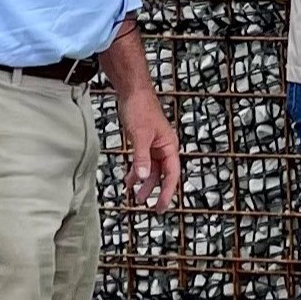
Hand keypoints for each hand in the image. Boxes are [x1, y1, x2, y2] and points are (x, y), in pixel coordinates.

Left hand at [119, 91, 181, 211]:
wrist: (132, 92)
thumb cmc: (140, 108)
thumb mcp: (140, 135)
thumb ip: (142, 158)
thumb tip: (145, 178)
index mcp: (169, 146)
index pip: (171, 175)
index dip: (167, 192)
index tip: (161, 207)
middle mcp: (164, 148)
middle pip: (162, 175)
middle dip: (155, 191)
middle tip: (151, 207)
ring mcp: (154, 146)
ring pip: (151, 170)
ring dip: (144, 183)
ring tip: (135, 196)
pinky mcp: (144, 143)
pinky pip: (142, 162)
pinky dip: (136, 172)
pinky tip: (129, 180)